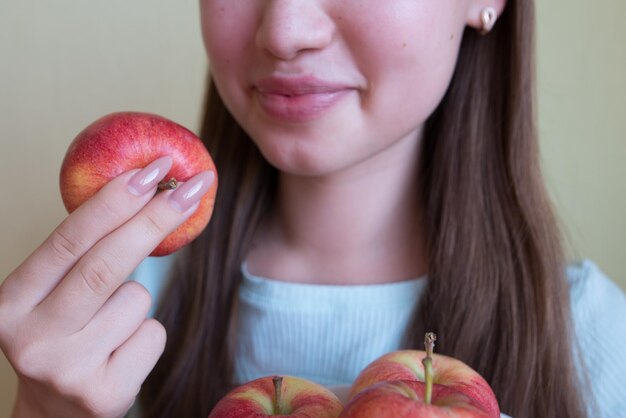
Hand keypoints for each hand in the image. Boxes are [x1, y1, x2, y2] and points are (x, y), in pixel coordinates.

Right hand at [0, 157, 213, 417]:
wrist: (56, 414)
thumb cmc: (63, 337)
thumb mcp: (53, 297)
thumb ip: (82, 255)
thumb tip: (149, 188)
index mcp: (12, 302)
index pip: (68, 240)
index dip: (114, 200)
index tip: (154, 169)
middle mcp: (31, 337)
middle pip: (106, 265)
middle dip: (155, 218)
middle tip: (192, 187)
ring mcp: (66, 369)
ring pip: (136, 300)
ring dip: (137, 301)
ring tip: (108, 328)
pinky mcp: (104, 394)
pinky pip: (153, 334)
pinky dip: (146, 335)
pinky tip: (120, 354)